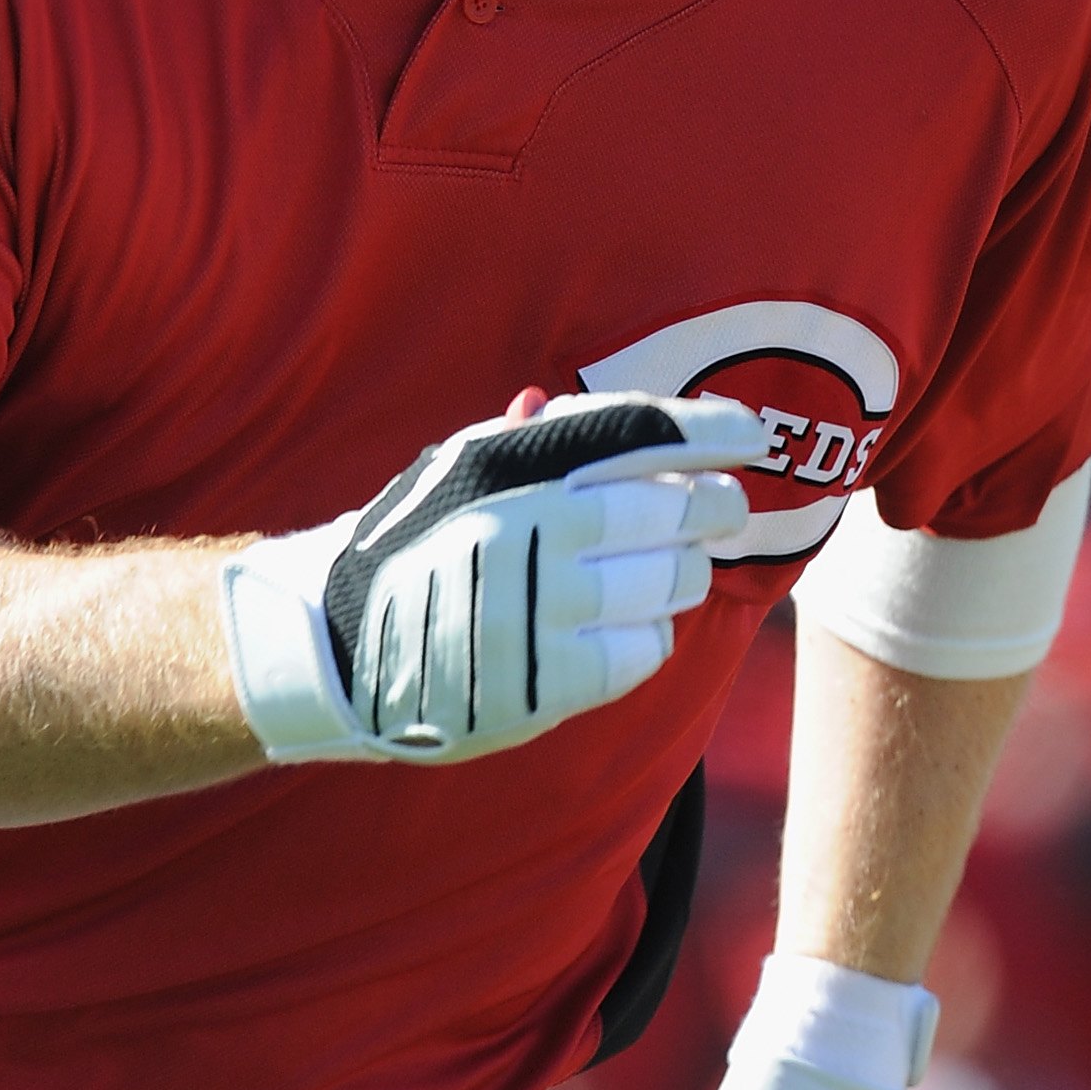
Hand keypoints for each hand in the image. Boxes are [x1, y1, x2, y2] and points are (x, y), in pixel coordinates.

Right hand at [220, 390, 767, 763]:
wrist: (337, 645)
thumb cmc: (416, 541)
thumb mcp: (463, 466)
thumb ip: (541, 437)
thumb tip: (620, 407)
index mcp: (509, 463)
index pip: (639, 432)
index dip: (710, 430)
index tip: (754, 434)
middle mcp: (526, 528)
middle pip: (673, 510)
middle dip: (714, 507)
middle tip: (724, 507)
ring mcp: (537, 609)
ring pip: (669, 584)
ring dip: (681, 574)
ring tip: (666, 570)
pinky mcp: (542, 682)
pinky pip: (642, 652)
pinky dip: (649, 637)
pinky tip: (626, 626)